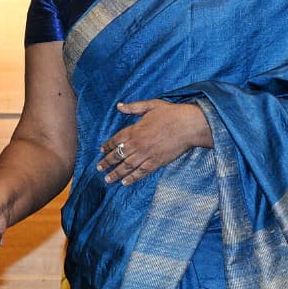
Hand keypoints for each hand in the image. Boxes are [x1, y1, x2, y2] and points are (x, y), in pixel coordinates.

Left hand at [97, 99, 211, 184]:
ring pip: (127, 166)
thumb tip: (119, 106)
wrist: (188, 126)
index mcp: (134, 130)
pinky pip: (141, 172)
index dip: (107, 146)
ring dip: (116, 173)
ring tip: (107, 179)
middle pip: (118, 155)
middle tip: (99, 168)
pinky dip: (132, 178)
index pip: (116, 140)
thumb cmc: (171, 114)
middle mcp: (137, 144)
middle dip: (107, 162)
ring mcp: (146, 155)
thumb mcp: (151, 105)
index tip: (101, 150)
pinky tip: (125, 183)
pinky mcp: (156, 162)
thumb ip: (133, 107)